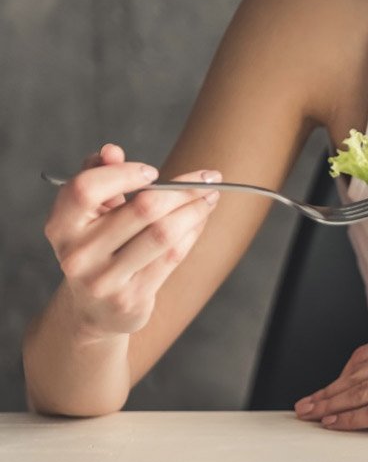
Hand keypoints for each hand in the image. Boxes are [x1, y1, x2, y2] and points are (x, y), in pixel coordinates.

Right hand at [43, 143, 221, 341]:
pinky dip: (192, 233)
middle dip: (183, 188)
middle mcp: (77, 253)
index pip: (86, 189)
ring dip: (195, 210)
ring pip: (163, 233)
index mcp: (61, 225)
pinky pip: (172, 256)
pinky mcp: (130, 298)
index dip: (124, 174)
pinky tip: (201, 220)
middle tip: (210, 178)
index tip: (153, 171)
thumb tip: (111, 150)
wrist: (93, 311)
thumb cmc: (98, 248)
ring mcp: (103, 279)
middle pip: (142, 209)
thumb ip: (99, 177)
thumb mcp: (90, 214)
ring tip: (212, 196)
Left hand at [294, 324, 367, 436]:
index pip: (365, 355)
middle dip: (327, 391)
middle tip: (306, 404)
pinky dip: (352, 419)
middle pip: (358, 373)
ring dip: (332, 406)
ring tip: (313, 416)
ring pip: (362, 393)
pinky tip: (338, 424)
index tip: (326, 387)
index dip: (341, 375)